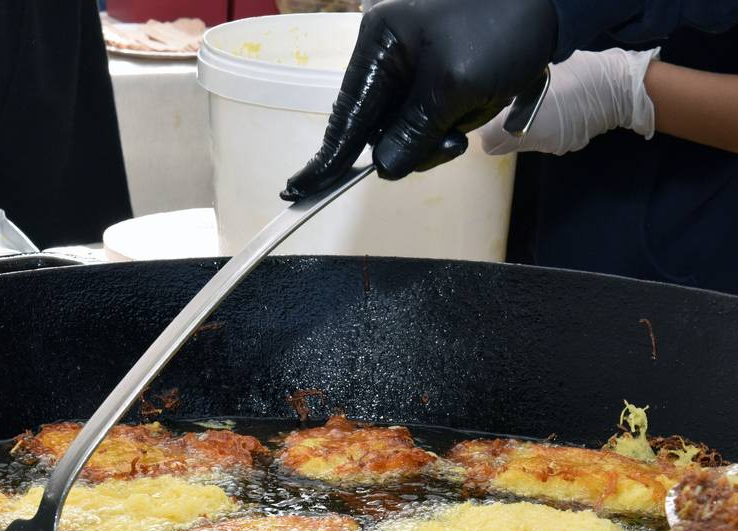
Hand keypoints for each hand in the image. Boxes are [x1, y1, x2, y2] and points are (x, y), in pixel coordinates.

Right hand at [281, 0, 557, 200]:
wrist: (554, 2)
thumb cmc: (501, 28)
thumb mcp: (452, 87)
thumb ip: (411, 134)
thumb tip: (383, 168)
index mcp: (379, 44)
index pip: (346, 116)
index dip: (327, 159)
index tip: (299, 190)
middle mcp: (386, 54)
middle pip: (375, 130)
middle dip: (411, 144)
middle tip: (451, 137)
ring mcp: (410, 65)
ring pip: (404, 132)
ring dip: (438, 135)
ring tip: (474, 108)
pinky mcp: (433, 75)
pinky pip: (426, 121)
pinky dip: (450, 123)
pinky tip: (476, 103)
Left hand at [479, 48, 659, 155]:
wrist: (621, 91)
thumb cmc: (583, 75)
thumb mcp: (545, 72)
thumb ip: (519, 86)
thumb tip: (501, 92)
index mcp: (526, 123)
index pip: (489, 138)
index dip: (485, 126)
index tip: (487, 111)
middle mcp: (535, 141)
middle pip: (500, 145)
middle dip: (496, 130)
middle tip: (502, 109)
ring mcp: (551, 146)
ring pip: (520, 143)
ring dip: (518, 127)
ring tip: (528, 105)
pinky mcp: (564, 145)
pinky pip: (541, 139)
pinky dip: (539, 128)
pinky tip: (550, 111)